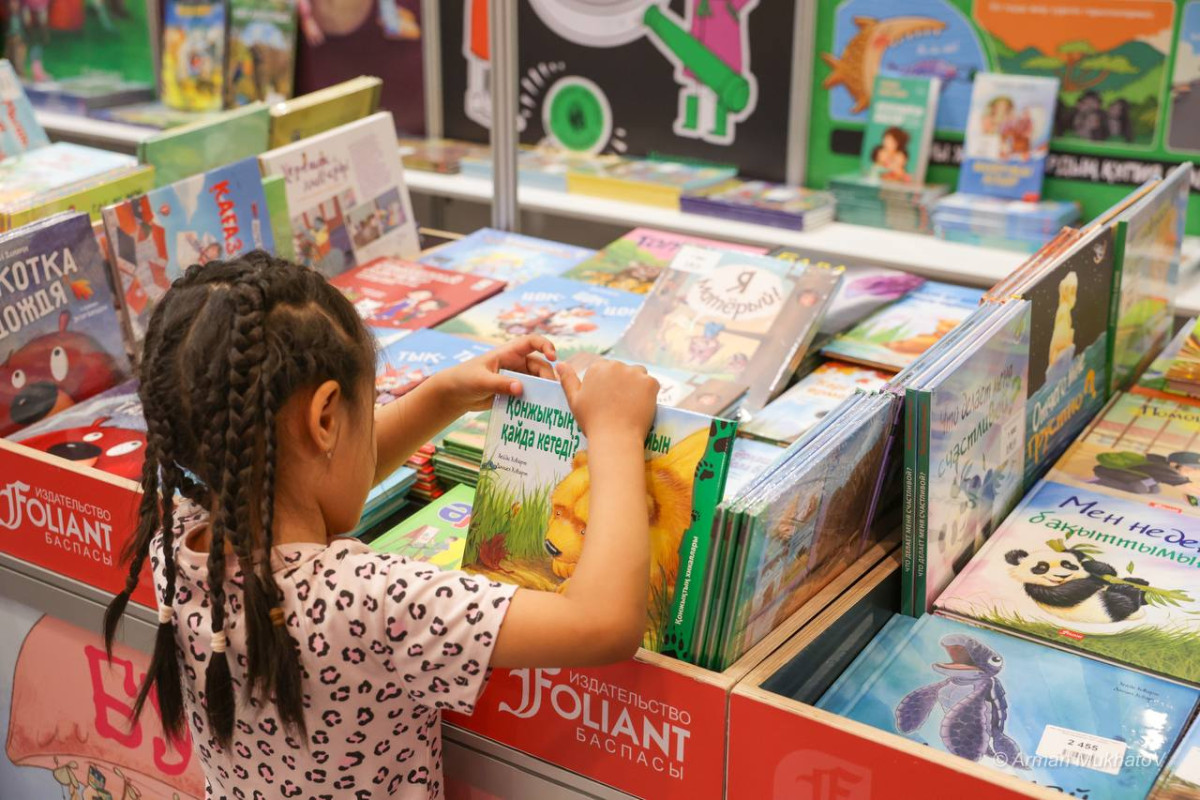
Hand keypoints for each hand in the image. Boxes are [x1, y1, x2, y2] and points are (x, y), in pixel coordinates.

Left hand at [429, 335, 557, 412]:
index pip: (531, 342)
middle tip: (551, 393)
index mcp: (508, 353)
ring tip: (549, 404)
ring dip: (543, 392)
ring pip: (537, 383)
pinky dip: (535, 402)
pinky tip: (539, 412)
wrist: (454, 395)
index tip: (554, 357)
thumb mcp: (481, 380)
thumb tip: (520, 389)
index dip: (545, 345)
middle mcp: (516, 364)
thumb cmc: (464, 379)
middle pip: (540, 366)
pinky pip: (530, 396)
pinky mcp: (514, 393)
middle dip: (547, 377)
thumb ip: (500, 384)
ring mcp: (516, 378)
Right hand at [558, 359, 656, 440]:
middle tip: (620, 405)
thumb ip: (568, 380)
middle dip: (622, 384)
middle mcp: (616, 366)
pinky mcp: (650, 383)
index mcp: (597, 368)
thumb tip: (559, 363)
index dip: (608, 386)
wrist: (615, 438)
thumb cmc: (592, 421)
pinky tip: (641, 406)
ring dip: (636, 385)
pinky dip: (649, 394)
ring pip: (638, 375)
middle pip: (623, 370)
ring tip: (631, 404)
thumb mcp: (574, 400)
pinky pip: (651, 384)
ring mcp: (635, 373)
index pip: (606, 369)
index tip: (608, 400)